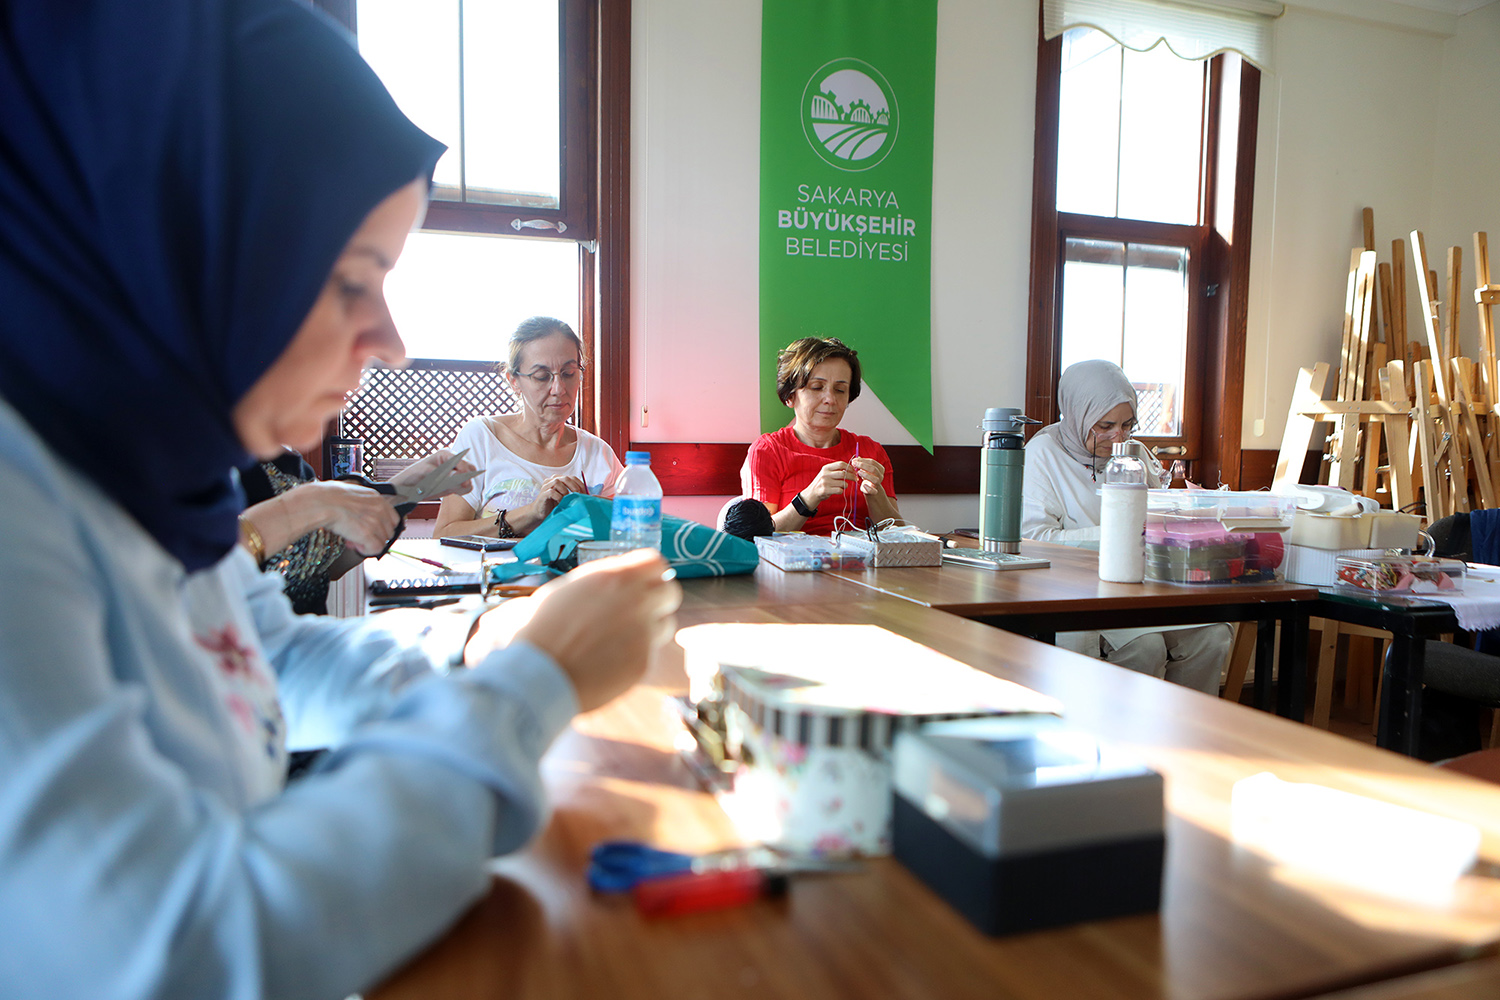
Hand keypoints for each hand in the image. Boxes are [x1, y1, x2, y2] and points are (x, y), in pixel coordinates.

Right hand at [300, 481, 401, 554]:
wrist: (319, 502)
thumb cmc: (327, 497)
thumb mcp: (351, 494)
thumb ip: (361, 504)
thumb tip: (360, 514)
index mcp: (376, 498)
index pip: (392, 518)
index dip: (381, 527)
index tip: (371, 530)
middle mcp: (379, 509)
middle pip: (388, 531)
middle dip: (374, 536)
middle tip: (358, 536)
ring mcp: (375, 522)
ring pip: (382, 541)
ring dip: (368, 543)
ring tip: (353, 539)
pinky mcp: (368, 534)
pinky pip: (376, 549)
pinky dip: (366, 550)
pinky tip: (355, 544)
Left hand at [389, 449, 477, 499]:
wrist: (408, 487)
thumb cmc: (415, 475)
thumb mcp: (426, 473)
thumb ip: (443, 474)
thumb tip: (458, 476)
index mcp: (446, 455)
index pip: (461, 459)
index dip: (463, 468)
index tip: (463, 478)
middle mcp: (453, 463)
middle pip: (469, 468)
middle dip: (467, 477)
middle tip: (461, 485)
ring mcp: (455, 474)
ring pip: (469, 478)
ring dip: (465, 485)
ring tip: (454, 489)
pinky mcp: (455, 484)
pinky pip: (466, 488)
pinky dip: (463, 491)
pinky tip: (454, 492)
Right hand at [466, 548, 680, 711]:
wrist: (538, 671)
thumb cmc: (543, 628)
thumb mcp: (568, 589)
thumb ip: (601, 583)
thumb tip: (617, 583)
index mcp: (615, 577)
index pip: (656, 563)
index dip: (652, 573)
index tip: (644, 581)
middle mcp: (635, 601)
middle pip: (670, 591)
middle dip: (659, 599)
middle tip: (641, 610)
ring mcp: (643, 633)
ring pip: (666, 623)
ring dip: (651, 628)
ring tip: (623, 637)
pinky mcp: (643, 662)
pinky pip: (651, 652)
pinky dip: (637, 654)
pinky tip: (612, 659)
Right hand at [518, 475, 586, 523]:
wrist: (540, 513)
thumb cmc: (555, 505)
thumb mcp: (566, 498)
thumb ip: (574, 494)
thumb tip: (588, 495)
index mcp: (559, 479)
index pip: (572, 477)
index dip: (580, 484)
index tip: (585, 494)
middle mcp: (552, 480)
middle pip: (566, 478)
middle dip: (574, 487)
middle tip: (579, 496)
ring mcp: (546, 486)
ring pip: (558, 482)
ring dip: (565, 491)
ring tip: (567, 500)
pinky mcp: (543, 493)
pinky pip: (552, 492)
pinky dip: (558, 497)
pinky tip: (560, 502)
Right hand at [804, 462, 855, 508]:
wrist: (812, 493)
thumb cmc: (823, 482)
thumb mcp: (826, 473)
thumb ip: (836, 470)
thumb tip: (851, 468)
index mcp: (826, 468)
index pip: (841, 464)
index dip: (849, 467)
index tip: (854, 471)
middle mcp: (825, 474)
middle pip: (843, 473)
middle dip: (852, 476)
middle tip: (856, 479)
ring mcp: (825, 482)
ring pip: (843, 483)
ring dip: (846, 485)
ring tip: (843, 486)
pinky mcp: (825, 490)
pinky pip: (840, 490)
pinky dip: (841, 491)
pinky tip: (838, 490)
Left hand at [850, 456, 884, 496]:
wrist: (871, 490)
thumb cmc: (867, 477)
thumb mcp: (866, 469)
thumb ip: (863, 463)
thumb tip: (857, 457)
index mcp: (880, 469)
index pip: (872, 462)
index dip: (863, 460)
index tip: (854, 460)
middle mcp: (881, 476)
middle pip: (873, 469)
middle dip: (863, 465)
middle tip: (854, 464)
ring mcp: (878, 484)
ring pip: (875, 479)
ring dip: (866, 475)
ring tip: (858, 472)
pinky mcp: (874, 492)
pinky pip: (873, 491)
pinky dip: (868, 488)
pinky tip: (863, 485)